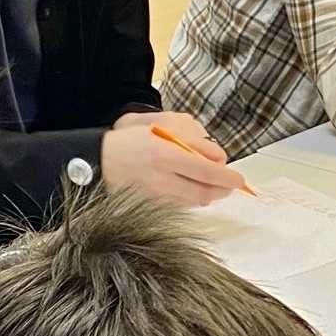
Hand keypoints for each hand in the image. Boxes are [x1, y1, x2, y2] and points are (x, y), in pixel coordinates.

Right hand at [101, 110, 244, 205]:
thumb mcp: (161, 128)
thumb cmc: (131, 141)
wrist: (98, 161)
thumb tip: (218, 158)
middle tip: (232, 184)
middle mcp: (162, 177)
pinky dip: (192, 199)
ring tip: (215, 186)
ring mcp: (156, 195)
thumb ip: (191, 140)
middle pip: (205, 190)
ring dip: (210, 194)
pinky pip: (181, 206)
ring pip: (195, 201)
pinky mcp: (152, 206)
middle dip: (224, 188)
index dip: (227, 175)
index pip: (207, 169)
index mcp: (165, 153)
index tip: (237, 176)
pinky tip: (193, 190)